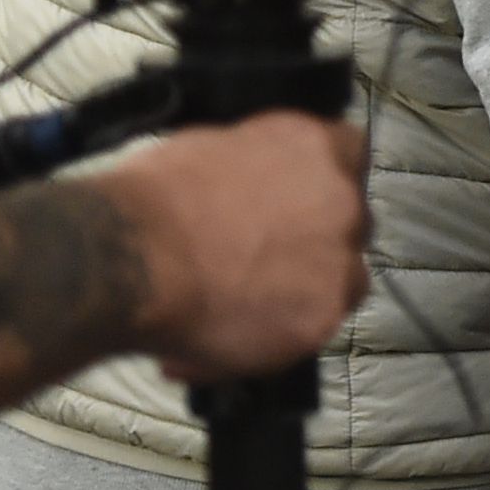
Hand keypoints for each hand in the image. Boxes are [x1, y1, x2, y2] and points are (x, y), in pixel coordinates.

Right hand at [87, 111, 372, 380]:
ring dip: (309, 291)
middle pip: (351, 221)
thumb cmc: (157, 195)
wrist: (139, 257)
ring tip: (248, 307)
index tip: (297, 196)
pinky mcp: (320, 320)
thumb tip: (251, 184)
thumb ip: (255, 166)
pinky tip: (220, 342)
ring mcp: (339, 264)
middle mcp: (343, 202)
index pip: (349, 151)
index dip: (321, 178)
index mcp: (316, 147)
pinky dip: (273, 339)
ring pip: (345, 281)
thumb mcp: (212, 148)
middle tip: (267, 258)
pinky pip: (307, 332)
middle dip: (318, 238)